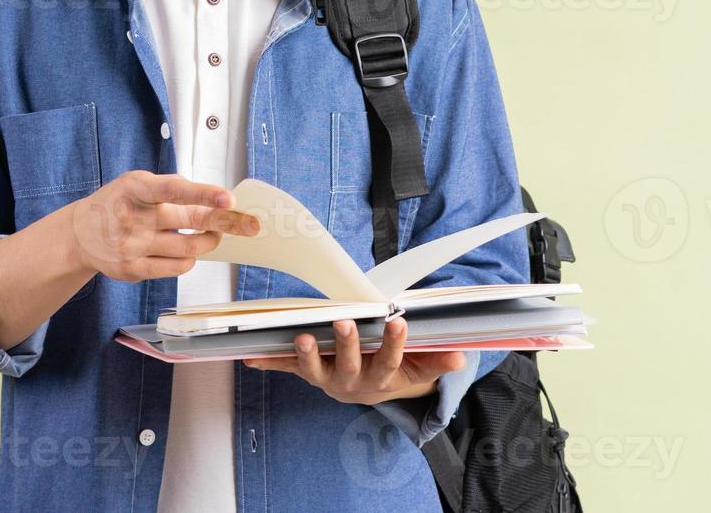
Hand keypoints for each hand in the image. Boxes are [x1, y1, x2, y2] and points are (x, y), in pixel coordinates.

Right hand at [68, 171, 259, 281]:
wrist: (79, 235)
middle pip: (190, 221)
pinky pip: (177, 268)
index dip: (203, 194)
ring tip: (213, 234)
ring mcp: (131, 246)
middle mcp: (132, 217)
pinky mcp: (132, 270)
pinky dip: (190, 260)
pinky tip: (188, 251)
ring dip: (209, 241)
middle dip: (225, 222)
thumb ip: (172, 189)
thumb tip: (218, 201)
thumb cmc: (117, 203)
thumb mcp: (138, 185)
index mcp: (134, 188)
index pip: (173, 190)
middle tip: (249, 223)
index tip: (228, 199)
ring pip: (189, 248)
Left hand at [243, 318, 465, 405]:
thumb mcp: (421, 367)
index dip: (394, 344)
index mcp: (382, 378)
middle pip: (349, 366)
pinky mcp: (308, 372)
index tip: (398, 322)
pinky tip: (251, 357)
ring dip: (306, 355)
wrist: (372, 389)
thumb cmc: (397, 370)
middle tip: (344, 324)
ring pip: (315, 371)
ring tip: (301, 337)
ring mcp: (327, 379)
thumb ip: (438, 360)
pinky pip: (288, 368)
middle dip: (346, 346)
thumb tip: (459, 356)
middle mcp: (352, 382)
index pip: (390, 362)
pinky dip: (270, 363)